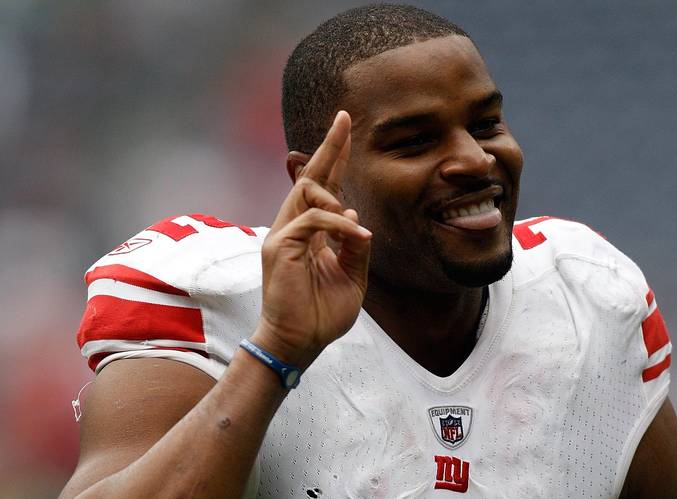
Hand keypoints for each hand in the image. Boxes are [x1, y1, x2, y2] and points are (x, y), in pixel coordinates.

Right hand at [252, 111, 370, 368]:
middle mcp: (294, 227)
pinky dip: (336, 224)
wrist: (301, 342)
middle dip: (330, 147)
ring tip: (353, 228)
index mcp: (312, 233)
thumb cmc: (323, 314)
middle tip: (345, 118)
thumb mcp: (352, 276)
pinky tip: (354, 237)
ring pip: (307, 191)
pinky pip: (310, 220)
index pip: (323, 188)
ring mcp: (283, 234)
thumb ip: (354, 246)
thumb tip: (353, 216)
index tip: (345, 128)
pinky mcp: (278, 246)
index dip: (334, 158)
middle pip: (310, 177)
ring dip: (336, 198)